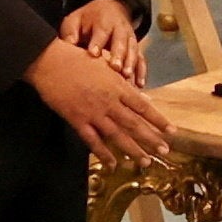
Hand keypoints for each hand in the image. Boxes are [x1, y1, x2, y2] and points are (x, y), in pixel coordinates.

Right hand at [33, 35, 174, 159]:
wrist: (50, 61)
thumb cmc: (77, 58)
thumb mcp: (104, 64)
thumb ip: (121, 80)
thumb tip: (139, 94)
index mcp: (117, 86)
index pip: (143, 106)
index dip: (158, 120)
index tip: (171, 131)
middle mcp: (109, 102)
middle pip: (134, 124)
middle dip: (151, 140)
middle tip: (164, 152)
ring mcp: (93, 113)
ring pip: (117, 136)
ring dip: (132, 150)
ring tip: (144, 162)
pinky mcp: (77, 120)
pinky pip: (93, 141)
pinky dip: (103, 154)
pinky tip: (113, 164)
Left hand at [64, 0, 149, 77]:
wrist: (110, 9)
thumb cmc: (88, 19)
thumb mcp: (75, 20)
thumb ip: (70, 32)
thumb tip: (68, 46)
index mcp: (103, 21)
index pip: (101, 32)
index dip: (98, 43)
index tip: (93, 54)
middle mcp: (120, 28)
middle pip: (121, 41)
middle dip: (119, 55)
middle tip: (116, 68)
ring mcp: (130, 38)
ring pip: (133, 50)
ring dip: (131, 64)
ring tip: (127, 77)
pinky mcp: (136, 48)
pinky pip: (142, 59)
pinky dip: (141, 72)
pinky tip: (139, 85)